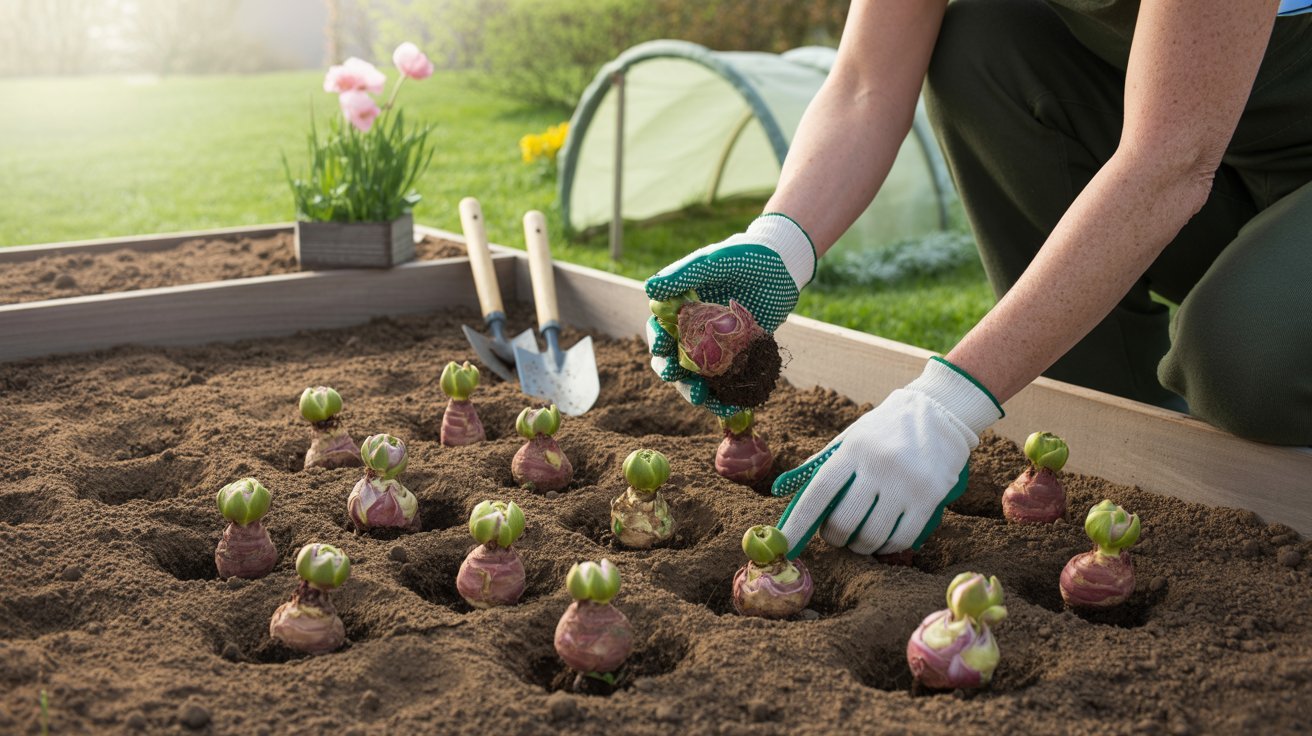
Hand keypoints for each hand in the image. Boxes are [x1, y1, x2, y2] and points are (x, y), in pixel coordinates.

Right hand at [643, 213, 815, 415]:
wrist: (783, 264)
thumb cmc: (744, 256)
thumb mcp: (714, 261)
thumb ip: (684, 275)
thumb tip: (649, 289)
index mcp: (678, 307)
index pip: (658, 328)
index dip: (657, 339)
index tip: (664, 345)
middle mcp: (692, 329)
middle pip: (672, 357)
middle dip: (671, 371)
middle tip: (676, 375)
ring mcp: (714, 345)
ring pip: (696, 375)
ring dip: (694, 390)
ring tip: (703, 399)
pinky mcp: (736, 356)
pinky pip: (726, 381)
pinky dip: (726, 397)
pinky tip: (732, 406)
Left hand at [774, 358, 1003, 556]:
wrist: (941, 411)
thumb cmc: (886, 429)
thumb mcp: (852, 437)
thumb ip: (822, 464)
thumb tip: (784, 491)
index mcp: (853, 449)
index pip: (819, 491)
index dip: (799, 522)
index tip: (787, 544)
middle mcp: (879, 465)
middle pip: (844, 521)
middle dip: (834, 536)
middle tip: (837, 533)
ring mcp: (907, 483)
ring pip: (873, 536)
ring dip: (861, 545)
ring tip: (861, 536)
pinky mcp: (931, 497)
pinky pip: (902, 538)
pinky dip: (888, 546)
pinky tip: (884, 539)